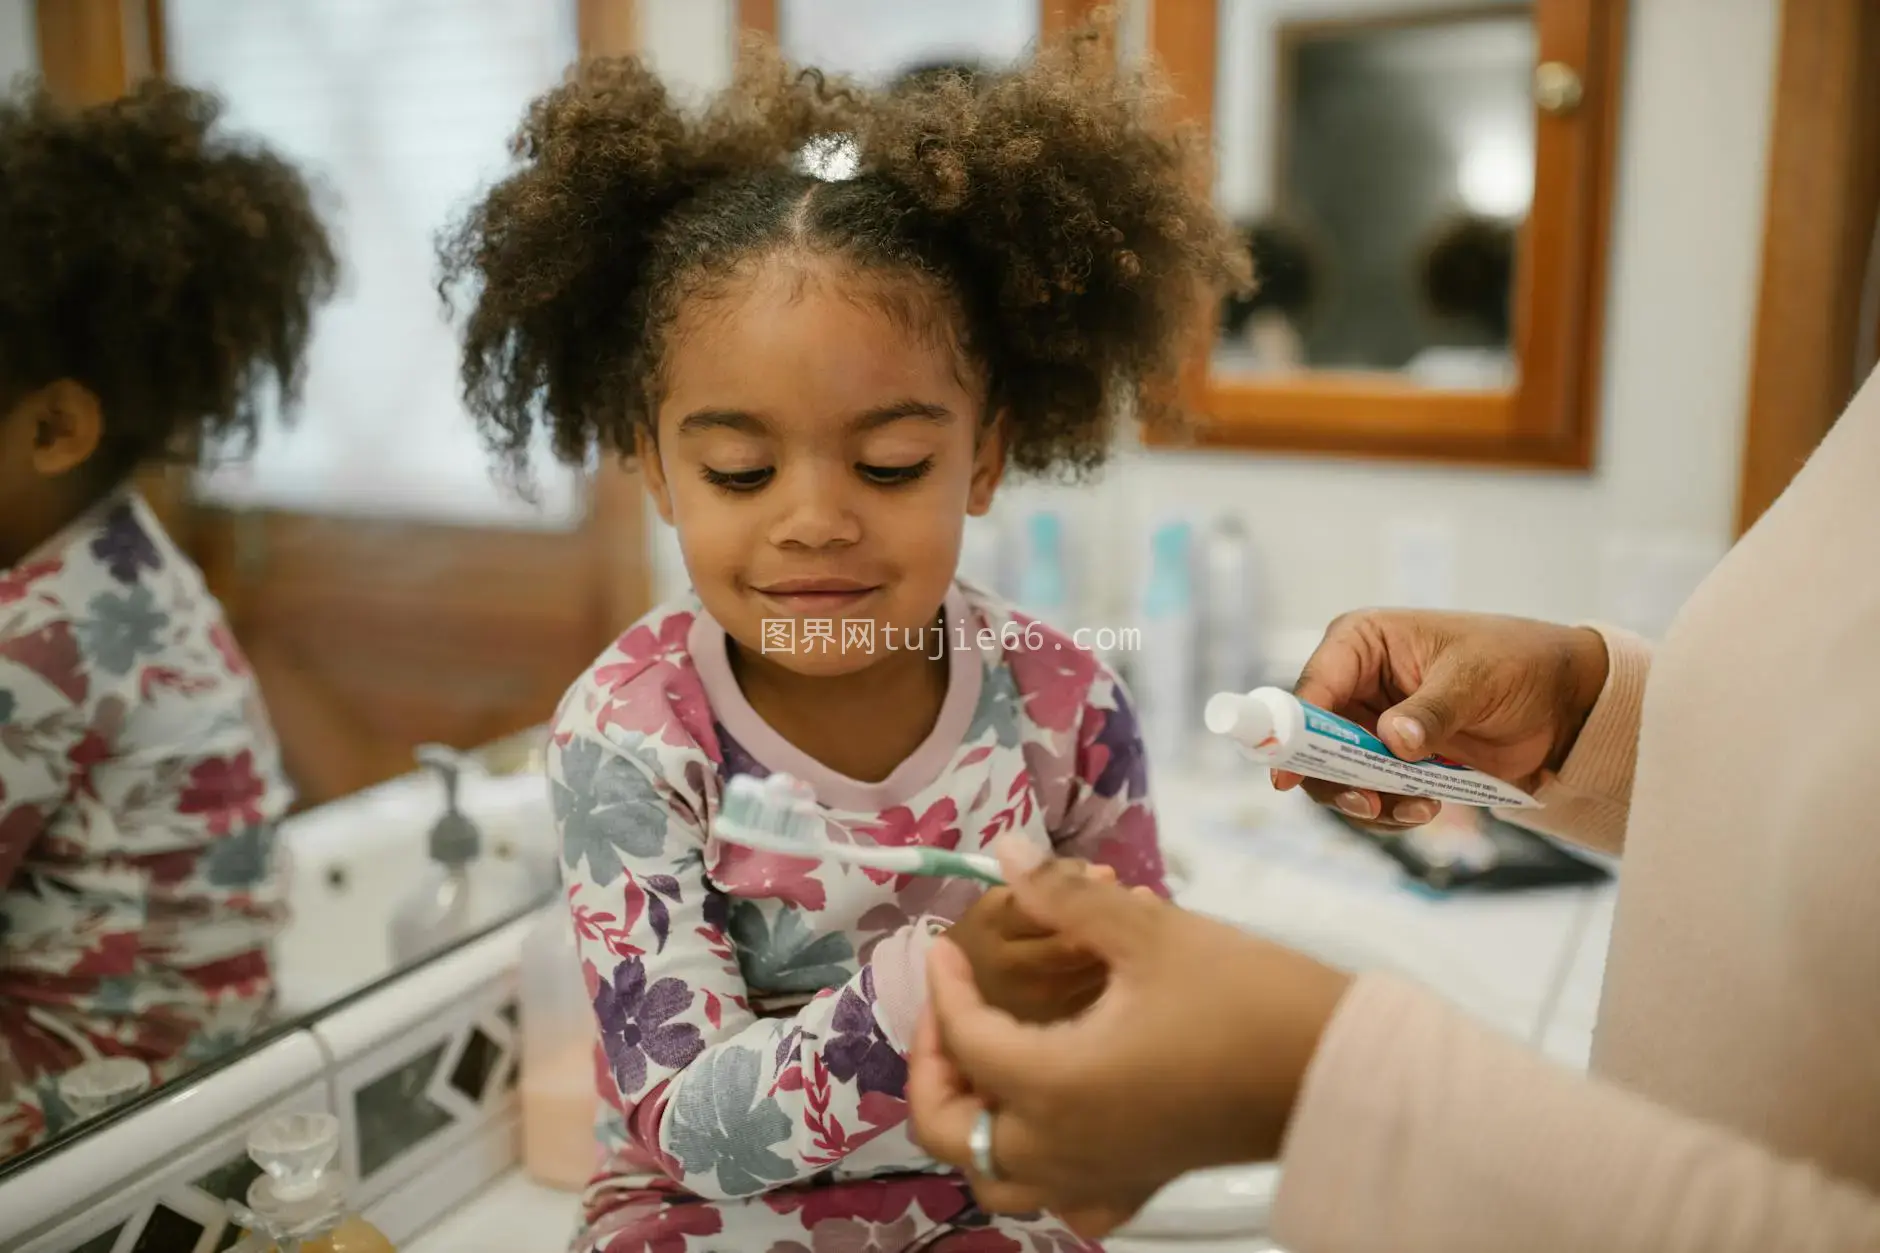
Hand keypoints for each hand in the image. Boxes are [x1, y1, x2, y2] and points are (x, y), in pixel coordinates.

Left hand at [910, 855, 1351, 1235]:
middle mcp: (1065, 1148)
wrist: (1338, 1067)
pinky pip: (1066, 1200)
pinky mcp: (1142, 1183)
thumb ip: (1065, 894)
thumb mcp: (1149, 932)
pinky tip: (1055, 1122)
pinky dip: (1039, 1170)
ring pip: (1000, 1181)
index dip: (945, 988)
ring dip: (974, 1128)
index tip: (945, 945)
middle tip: (952, 1012)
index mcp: (1057, 1085)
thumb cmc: (1246, 997)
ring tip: (986, 1068)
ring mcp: (1103, 1176)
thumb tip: (1003, 850)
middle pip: (955, 1135)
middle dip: (934, 1071)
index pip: (967, 1040)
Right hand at [1283, 610, 1608, 829]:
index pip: (1313, 689)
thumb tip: (1393, 741)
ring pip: (1337, 777)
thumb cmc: (1516, 663)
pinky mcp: (1391, 763)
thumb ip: (1432, 710)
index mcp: (1361, 645)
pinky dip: (1391, 811)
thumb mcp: (1475, 678)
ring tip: (1419, 808)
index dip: (1293, 733)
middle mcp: (1354, 686)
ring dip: (1370, 802)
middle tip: (1370, 803)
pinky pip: (1370, 795)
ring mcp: (1370, 727)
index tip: (1286, 776)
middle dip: (1337, 779)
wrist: (1561, 701)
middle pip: (1312, 743)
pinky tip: (1425, 808)